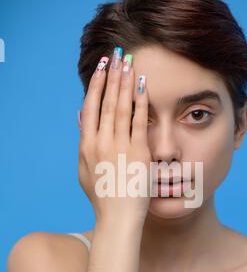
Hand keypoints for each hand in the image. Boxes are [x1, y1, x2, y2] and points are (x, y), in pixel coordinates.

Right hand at [78, 50, 151, 225]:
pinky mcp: (138, 152)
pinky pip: (139, 120)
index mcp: (86, 145)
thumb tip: (79, 115)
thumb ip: (83, 141)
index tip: (101, 68)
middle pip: (105, 101)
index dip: (96, 85)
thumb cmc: (103, 196)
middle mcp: (100, 142)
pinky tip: (142, 85)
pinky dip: (140, 101)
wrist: (118, 218)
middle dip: (111, 76)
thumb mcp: (84, 168)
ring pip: (120, 106)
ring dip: (124, 82)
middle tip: (117, 54)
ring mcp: (119, 146)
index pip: (90, 107)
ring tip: (129, 62)